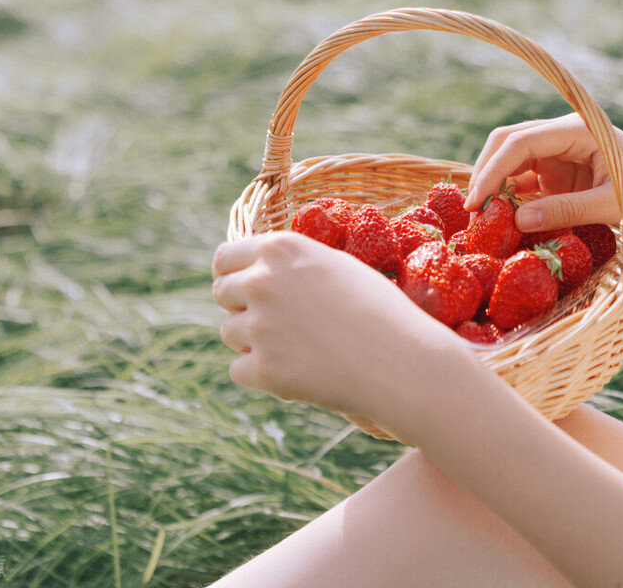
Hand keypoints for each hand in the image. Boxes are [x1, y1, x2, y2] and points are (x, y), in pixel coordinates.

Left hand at [212, 231, 466, 421]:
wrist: (401, 359)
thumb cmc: (379, 309)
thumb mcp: (336, 266)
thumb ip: (291, 265)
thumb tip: (256, 271)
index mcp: (280, 248)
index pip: (225, 258)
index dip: (234, 274)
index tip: (243, 289)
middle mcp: (261, 281)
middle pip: (222, 293)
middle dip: (241, 307)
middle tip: (273, 322)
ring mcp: (259, 326)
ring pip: (229, 333)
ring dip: (252, 341)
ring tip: (295, 347)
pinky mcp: (262, 368)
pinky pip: (239, 370)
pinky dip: (261, 374)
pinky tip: (294, 371)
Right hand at [465, 114, 622, 245]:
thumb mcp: (613, 206)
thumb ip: (567, 210)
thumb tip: (517, 219)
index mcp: (578, 130)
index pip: (520, 142)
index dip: (492, 171)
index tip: (476, 204)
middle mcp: (563, 135)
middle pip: (507, 144)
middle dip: (485, 173)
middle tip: (470, 213)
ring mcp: (560, 154)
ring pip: (511, 163)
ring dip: (495, 188)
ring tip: (480, 222)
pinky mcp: (560, 174)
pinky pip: (525, 182)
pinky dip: (510, 200)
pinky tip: (500, 223)